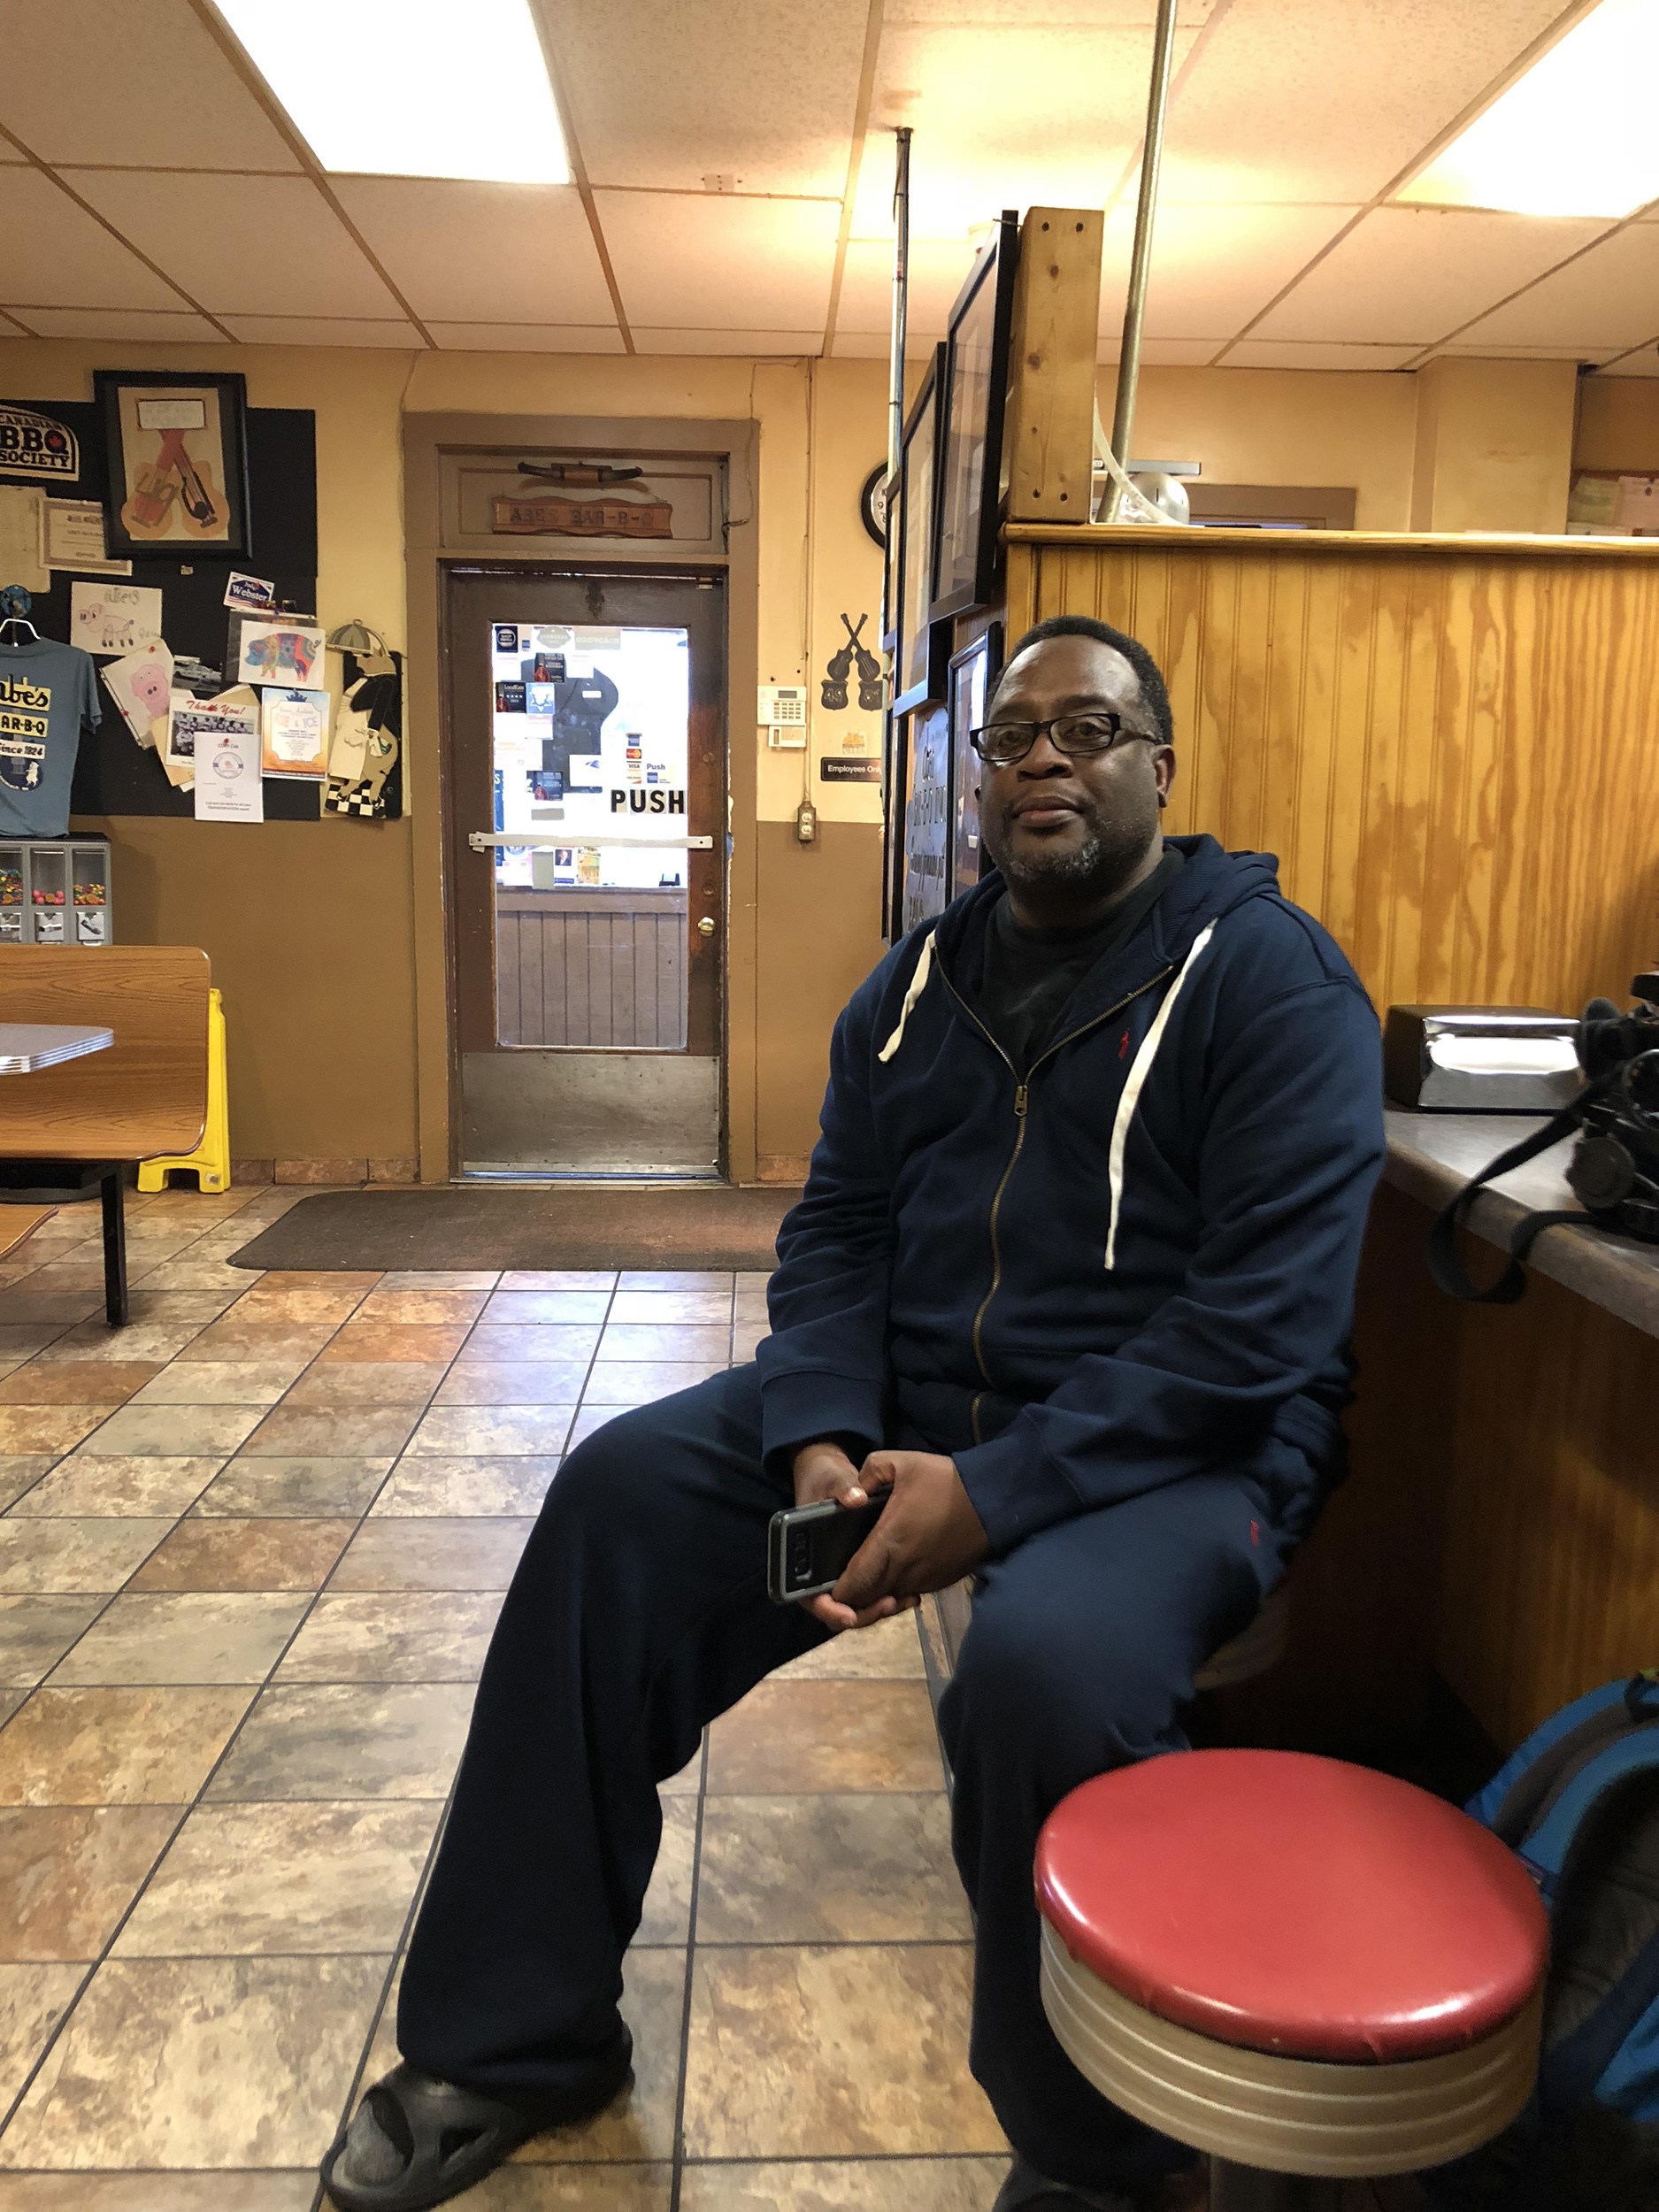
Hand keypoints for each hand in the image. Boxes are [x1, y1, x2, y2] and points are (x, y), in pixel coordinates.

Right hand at [791, 1440, 915, 1634]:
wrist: (837, 1479)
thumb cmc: (825, 1480)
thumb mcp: (831, 1479)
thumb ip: (841, 1488)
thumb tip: (856, 1498)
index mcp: (804, 1559)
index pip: (810, 1598)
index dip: (828, 1610)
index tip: (849, 1615)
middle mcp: (822, 1573)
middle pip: (839, 1609)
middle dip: (863, 1613)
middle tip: (889, 1603)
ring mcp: (843, 1574)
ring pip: (858, 1606)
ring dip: (879, 1609)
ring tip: (906, 1599)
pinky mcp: (863, 1571)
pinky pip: (873, 1595)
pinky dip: (890, 1598)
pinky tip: (912, 1593)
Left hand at [826, 1449, 988, 1628]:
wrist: (994, 1501)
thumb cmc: (946, 1481)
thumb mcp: (902, 1463)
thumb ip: (868, 1473)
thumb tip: (854, 1493)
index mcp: (888, 1543)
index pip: (853, 1584)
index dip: (835, 1594)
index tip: (825, 1588)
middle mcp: (904, 1569)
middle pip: (867, 1599)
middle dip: (851, 1599)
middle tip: (841, 1586)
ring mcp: (924, 1579)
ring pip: (889, 1598)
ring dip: (875, 1594)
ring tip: (866, 1578)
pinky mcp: (940, 1582)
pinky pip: (909, 1592)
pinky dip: (897, 1589)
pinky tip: (895, 1570)